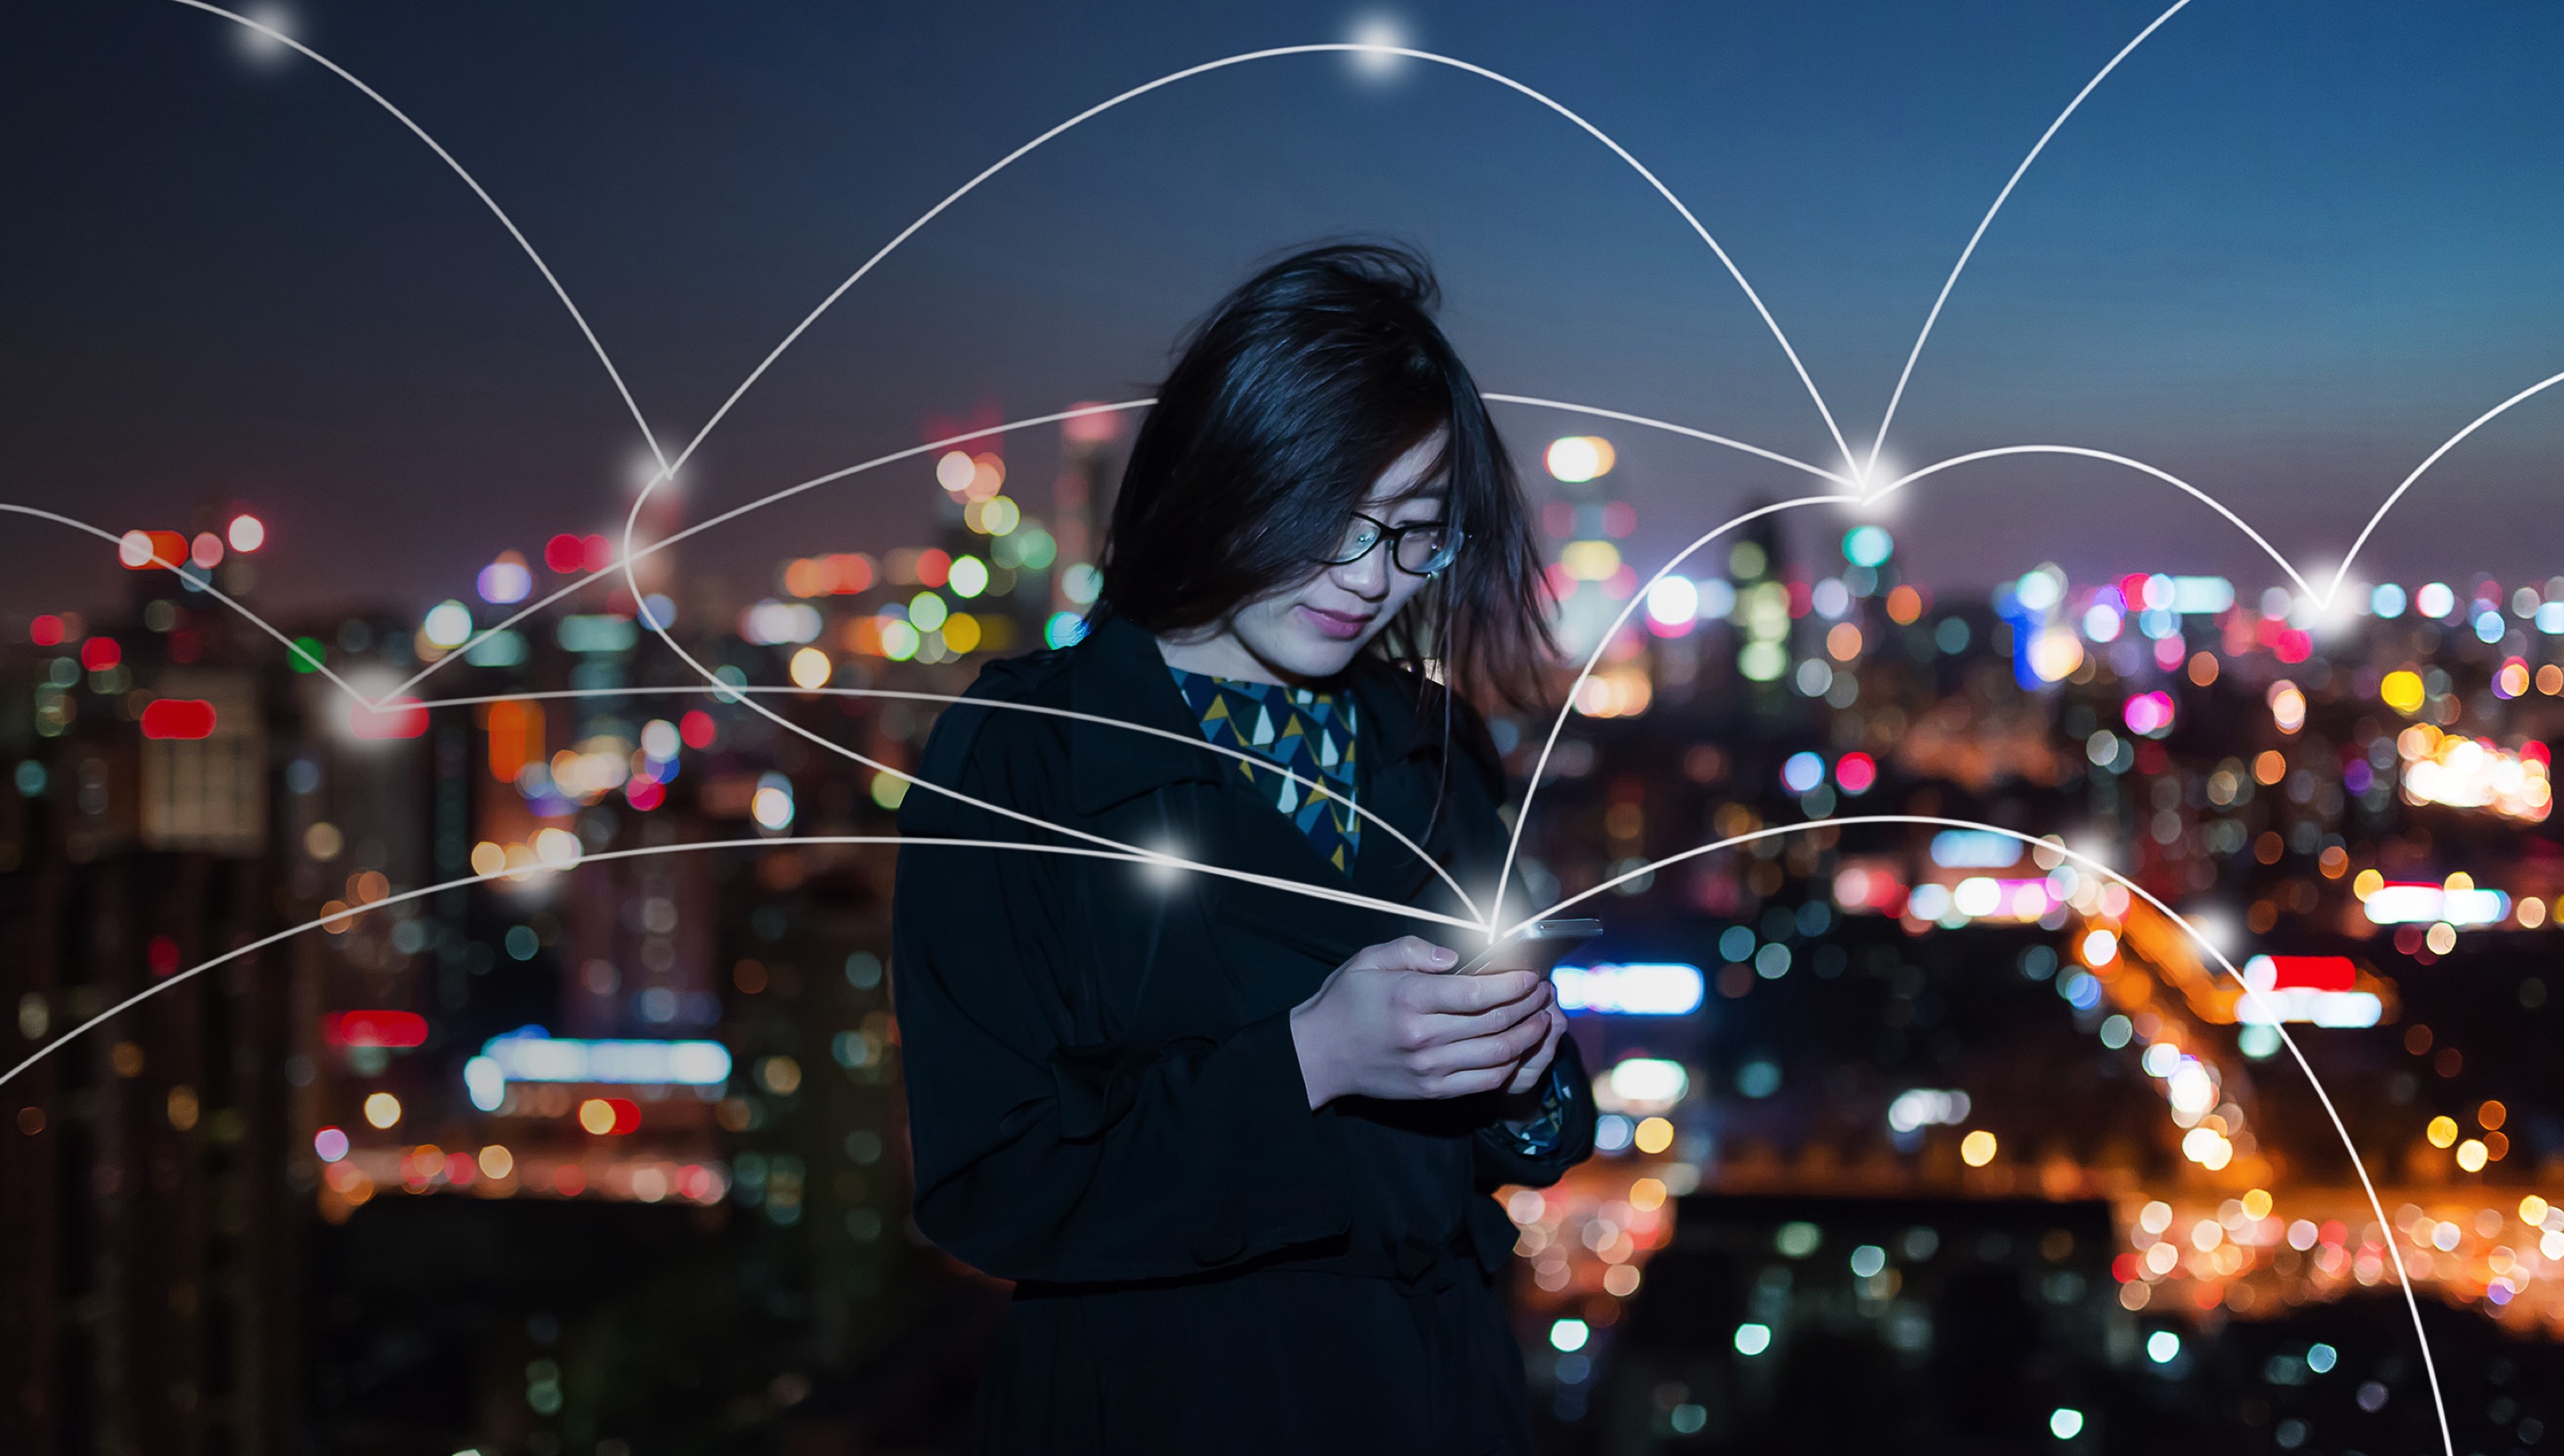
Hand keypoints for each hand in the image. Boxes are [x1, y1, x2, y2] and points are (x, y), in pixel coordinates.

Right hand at [1288, 936, 1556, 1106]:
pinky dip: (1510, 1064)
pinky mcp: (1433, 1090)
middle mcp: (1424, 1036)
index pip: (1478, 992)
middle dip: (1530, 1005)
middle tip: (1545, 991)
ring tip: (1542, 1017)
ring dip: (1529, 1035)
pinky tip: (1518, 1048)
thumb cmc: (1344, 1003)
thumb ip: (1414, 950)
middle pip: (1496, 1022)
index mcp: (1410, 998)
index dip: (1514, 983)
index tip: (1532, 974)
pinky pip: (1485, 1080)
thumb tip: (1455, 958)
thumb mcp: (1369, 960)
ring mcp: (1431, 1068)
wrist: (1318, 1056)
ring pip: (1499, 1054)